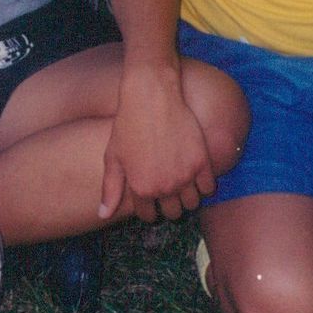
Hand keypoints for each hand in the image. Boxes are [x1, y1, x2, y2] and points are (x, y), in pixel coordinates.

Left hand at [99, 64, 214, 222]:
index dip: (149, 209)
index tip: (151, 200)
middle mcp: (165, 187)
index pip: (149, 216)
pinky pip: (209, 188)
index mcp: (141, 189)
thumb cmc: (128, 124)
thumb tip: (103, 215)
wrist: (152, 97)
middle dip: (169, 205)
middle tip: (167, 191)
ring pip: (192, 204)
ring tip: (181, 184)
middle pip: (173, 213)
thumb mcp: (113, 157)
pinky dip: (204, 185)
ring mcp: (185, 176)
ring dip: (187, 197)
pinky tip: (195, 174)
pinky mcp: (202, 162)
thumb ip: (110, 189)